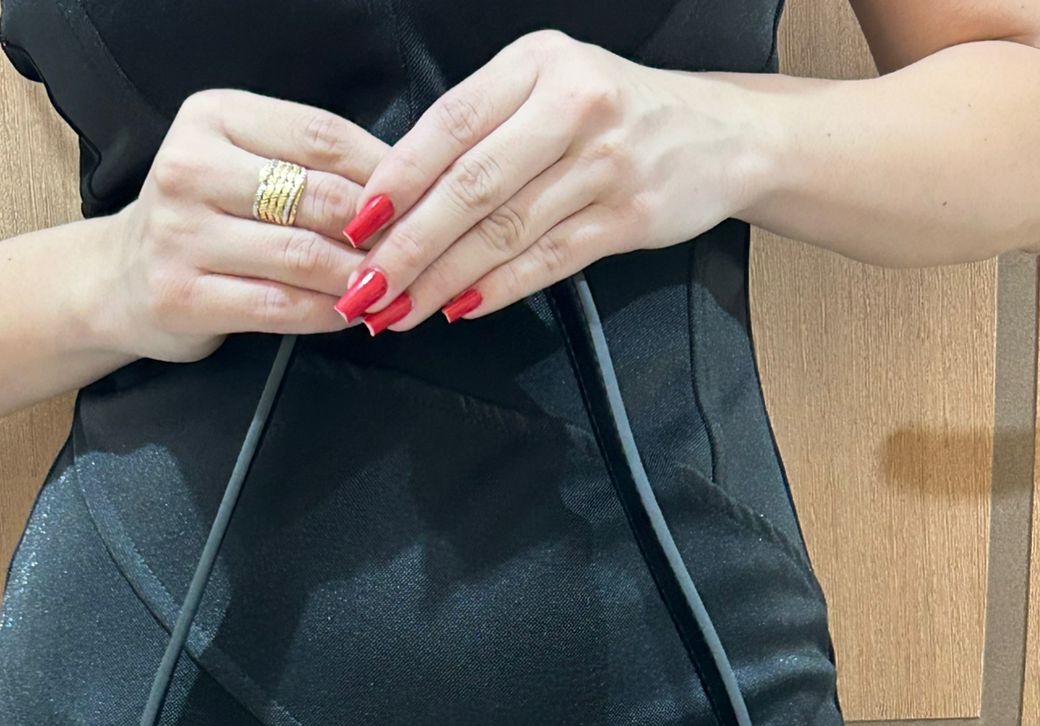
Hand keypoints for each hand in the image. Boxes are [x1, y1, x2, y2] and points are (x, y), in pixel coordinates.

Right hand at [93, 88, 391, 361]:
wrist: (121, 278)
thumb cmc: (203, 219)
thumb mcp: (244, 165)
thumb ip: (308, 167)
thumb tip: (400, 188)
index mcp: (213, 118)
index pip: (320, 135)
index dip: (383, 171)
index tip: (421, 199)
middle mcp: (190, 169)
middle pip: (317, 196)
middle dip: (377, 230)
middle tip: (414, 251)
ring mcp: (182, 235)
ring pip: (303, 255)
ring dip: (359, 277)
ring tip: (390, 286)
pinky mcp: (184, 296)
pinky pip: (280, 306)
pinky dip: (328, 313)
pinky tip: (350, 313)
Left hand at [332, 28, 767, 331]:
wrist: (720, 136)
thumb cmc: (615, 115)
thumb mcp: (548, 88)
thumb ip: (484, 128)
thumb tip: (399, 195)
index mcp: (537, 63)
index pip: (449, 125)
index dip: (397, 180)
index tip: (357, 224)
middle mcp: (573, 105)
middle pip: (470, 187)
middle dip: (408, 247)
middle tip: (366, 287)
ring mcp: (604, 163)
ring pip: (504, 232)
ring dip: (442, 281)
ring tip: (399, 310)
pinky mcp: (628, 217)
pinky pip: (547, 261)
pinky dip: (498, 290)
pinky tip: (460, 309)